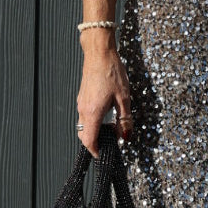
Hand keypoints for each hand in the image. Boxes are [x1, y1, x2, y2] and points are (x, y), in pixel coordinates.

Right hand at [76, 39, 133, 158]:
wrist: (99, 53)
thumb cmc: (112, 72)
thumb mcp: (124, 98)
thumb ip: (125, 119)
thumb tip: (126, 136)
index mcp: (92, 112)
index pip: (89, 140)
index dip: (96, 151)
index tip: (104, 155)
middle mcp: (83, 109)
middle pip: (84, 135)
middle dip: (95, 142)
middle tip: (111, 141)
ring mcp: (81, 102)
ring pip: (84, 125)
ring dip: (95, 131)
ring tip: (112, 126)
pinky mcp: (82, 96)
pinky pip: (85, 115)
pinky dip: (93, 121)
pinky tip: (107, 113)